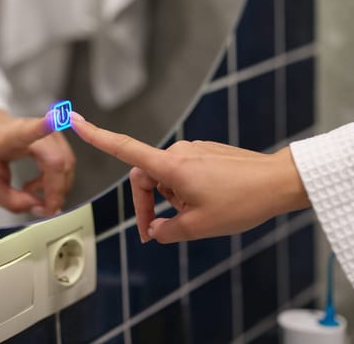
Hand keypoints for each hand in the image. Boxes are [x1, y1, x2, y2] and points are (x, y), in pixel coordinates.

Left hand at [0, 109, 74, 215]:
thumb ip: (11, 200)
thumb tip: (39, 207)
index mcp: (5, 139)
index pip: (25, 132)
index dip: (42, 127)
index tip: (53, 120)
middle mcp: (29, 130)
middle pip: (56, 161)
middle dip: (56, 190)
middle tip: (45, 208)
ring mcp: (46, 131)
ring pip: (66, 164)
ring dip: (57, 187)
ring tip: (34, 193)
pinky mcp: (55, 137)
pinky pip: (66, 164)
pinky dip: (58, 181)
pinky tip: (41, 184)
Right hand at [71, 112, 309, 242]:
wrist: (278, 182)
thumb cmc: (241, 202)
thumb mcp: (199, 227)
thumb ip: (168, 231)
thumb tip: (156, 230)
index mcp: (172, 167)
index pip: (125, 149)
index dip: (97, 136)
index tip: (74, 120)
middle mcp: (179, 153)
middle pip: (145, 177)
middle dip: (148, 205)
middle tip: (158, 232)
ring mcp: (194, 151)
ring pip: (167, 178)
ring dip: (171, 200)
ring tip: (197, 217)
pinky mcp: (207, 154)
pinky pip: (184, 173)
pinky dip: (185, 192)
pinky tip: (208, 205)